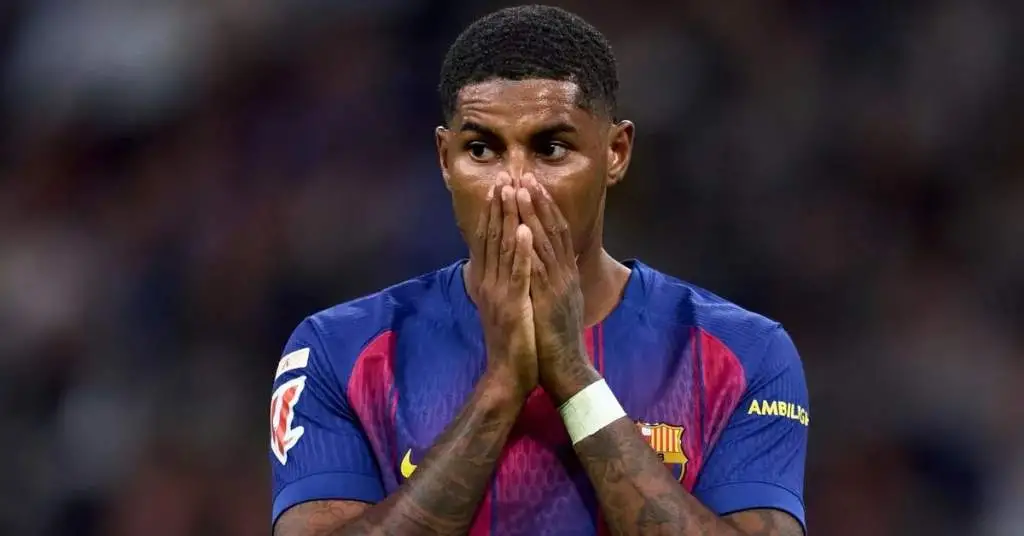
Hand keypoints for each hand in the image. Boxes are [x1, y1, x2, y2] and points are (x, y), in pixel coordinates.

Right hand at [472, 178, 536, 400]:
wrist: (508, 375)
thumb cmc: (512, 342)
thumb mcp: (506, 306)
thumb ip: (504, 282)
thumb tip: (505, 264)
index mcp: (486, 281)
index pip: (487, 239)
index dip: (493, 211)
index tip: (499, 185)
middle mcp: (487, 282)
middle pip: (491, 236)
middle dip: (499, 205)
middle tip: (504, 175)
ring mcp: (498, 293)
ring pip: (502, 248)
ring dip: (507, 218)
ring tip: (512, 191)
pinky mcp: (512, 304)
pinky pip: (516, 273)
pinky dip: (519, 250)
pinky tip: (523, 230)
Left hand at [515, 174, 596, 404]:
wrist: (566, 369)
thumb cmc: (556, 340)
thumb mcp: (556, 304)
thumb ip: (554, 281)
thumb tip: (549, 265)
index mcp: (564, 274)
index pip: (555, 233)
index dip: (543, 207)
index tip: (531, 184)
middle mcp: (564, 274)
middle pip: (551, 229)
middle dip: (537, 200)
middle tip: (523, 174)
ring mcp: (559, 284)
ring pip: (545, 241)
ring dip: (532, 214)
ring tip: (520, 189)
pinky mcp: (550, 299)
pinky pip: (540, 267)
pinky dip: (531, 245)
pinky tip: (522, 227)